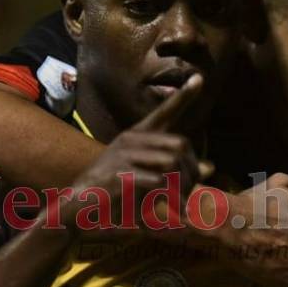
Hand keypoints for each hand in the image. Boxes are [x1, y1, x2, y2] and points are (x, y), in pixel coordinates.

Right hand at [64, 74, 211, 233]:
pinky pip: (157, 180)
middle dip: (191, 171)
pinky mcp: (120, 174)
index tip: (200, 78)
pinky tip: (166, 209)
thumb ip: (176, 172)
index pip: (163, 113)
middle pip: (179, 145)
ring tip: (179, 205)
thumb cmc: (112, 195)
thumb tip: (211, 167)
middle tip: (189, 195)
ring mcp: (123, 156)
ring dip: (182, 186)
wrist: (76, 208)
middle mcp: (130, 140)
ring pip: (171, 161)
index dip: (183, 97)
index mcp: (135, 138)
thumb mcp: (146, 180)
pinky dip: (168, 196)